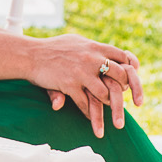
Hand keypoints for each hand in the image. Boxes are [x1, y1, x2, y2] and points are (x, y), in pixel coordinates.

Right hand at [22, 32, 142, 135]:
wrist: (30, 55)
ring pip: (105, 93)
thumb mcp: (76, 42)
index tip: (130, 78)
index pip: (122, 56)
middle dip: (127, 88)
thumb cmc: (53, 48)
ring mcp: (81, 72)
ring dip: (109, 104)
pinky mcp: (69, 84)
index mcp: (94, 47)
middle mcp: (91, 58)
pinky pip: (85, 103)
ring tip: (109, 110)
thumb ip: (92, 49)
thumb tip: (107, 54)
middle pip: (120, 75)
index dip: (130, 68)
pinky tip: (91, 118)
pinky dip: (89, 113)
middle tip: (129, 99)